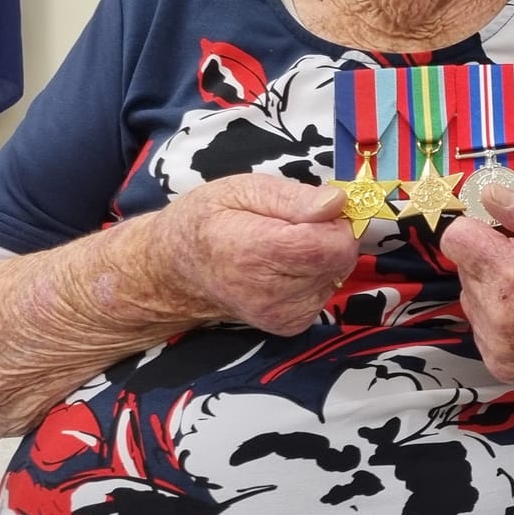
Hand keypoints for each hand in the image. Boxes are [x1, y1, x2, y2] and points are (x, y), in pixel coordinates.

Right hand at [159, 175, 357, 334]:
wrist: (174, 271)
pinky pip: (325, 292)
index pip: (330, 245)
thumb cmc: (206, 221)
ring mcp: (279, 315)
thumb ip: (293, 197)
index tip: (315, 208)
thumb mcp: (243, 189)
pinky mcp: (288, 325)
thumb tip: (337, 203)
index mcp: (255, 253)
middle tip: (294, 225)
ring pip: (337, 276)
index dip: (334, 221)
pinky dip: (315, 276)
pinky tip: (286, 268)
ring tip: (284, 247)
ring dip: (322, 257)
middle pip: (339, 260)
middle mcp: (269, 294)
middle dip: (329, 235)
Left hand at [440, 187, 513, 383]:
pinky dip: (505, 318)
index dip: (479, 227)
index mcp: (513, 274)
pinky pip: (485, 330)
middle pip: (463, 270)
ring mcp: (501, 347)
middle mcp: (499, 316)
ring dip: (495, 289)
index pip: (456, 239)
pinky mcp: (508, 367)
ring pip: (472, 300)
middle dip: (491, 258)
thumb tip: (487, 194)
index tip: (503, 228)